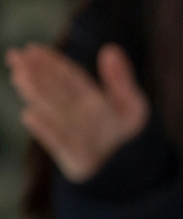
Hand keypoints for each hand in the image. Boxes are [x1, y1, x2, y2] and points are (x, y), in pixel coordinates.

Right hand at [5, 43, 149, 182]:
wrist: (131, 170)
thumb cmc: (129, 135)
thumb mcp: (132, 104)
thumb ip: (121, 79)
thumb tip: (110, 48)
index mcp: (91, 100)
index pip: (68, 77)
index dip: (52, 62)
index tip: (32, 48)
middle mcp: (77, 114)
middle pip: (54, 90)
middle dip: (35, 72)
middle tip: (14, 56)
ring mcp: (73, 133)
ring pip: (52, 110)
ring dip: (35, 93)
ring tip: (18, 75)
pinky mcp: (73, 156)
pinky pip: (59, 140)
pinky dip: (46, 128)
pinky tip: (29, 114)